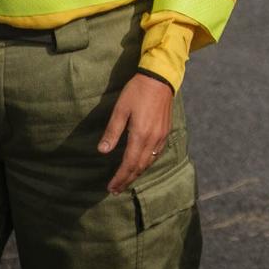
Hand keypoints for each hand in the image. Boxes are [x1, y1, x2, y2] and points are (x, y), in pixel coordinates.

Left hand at [99, 73, 173, 193]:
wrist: (160, 78)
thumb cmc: (137, 91)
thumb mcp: (120, 109)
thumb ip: (112, 131)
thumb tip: (103, 151)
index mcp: (140, 135)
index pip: (129, 164)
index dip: (120, 177)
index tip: (111, 188)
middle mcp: (153, 139)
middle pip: (139, 167)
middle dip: (127, 179)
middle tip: (116, 190)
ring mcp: (161, 136)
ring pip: (149, 162)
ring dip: (137, 173)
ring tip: (127, 180)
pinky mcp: (165, 131)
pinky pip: (156, 154)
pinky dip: (147, 163)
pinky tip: (141, 164)